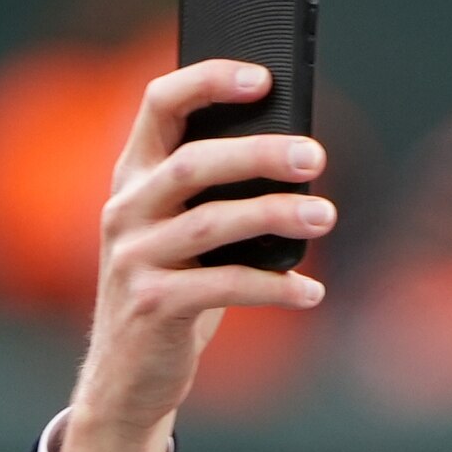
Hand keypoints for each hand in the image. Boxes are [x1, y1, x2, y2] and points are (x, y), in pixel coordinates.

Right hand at [61, 59, 333, 451]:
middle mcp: (125, 209)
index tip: (263, 77)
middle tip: (315, 156)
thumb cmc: (177, 288)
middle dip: (258, 154)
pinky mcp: (151, 305)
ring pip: (211, 223)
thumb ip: (219, 193)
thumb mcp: (187, 233)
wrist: (130, 375)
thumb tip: (299, 154)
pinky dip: (274, 287)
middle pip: (193, 164)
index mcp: (134, 176)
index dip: (208, 80)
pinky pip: (222, 287)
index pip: (159, 104)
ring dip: (275, 215)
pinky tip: (313, 291)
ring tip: (326, 214)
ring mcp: (133, 258)